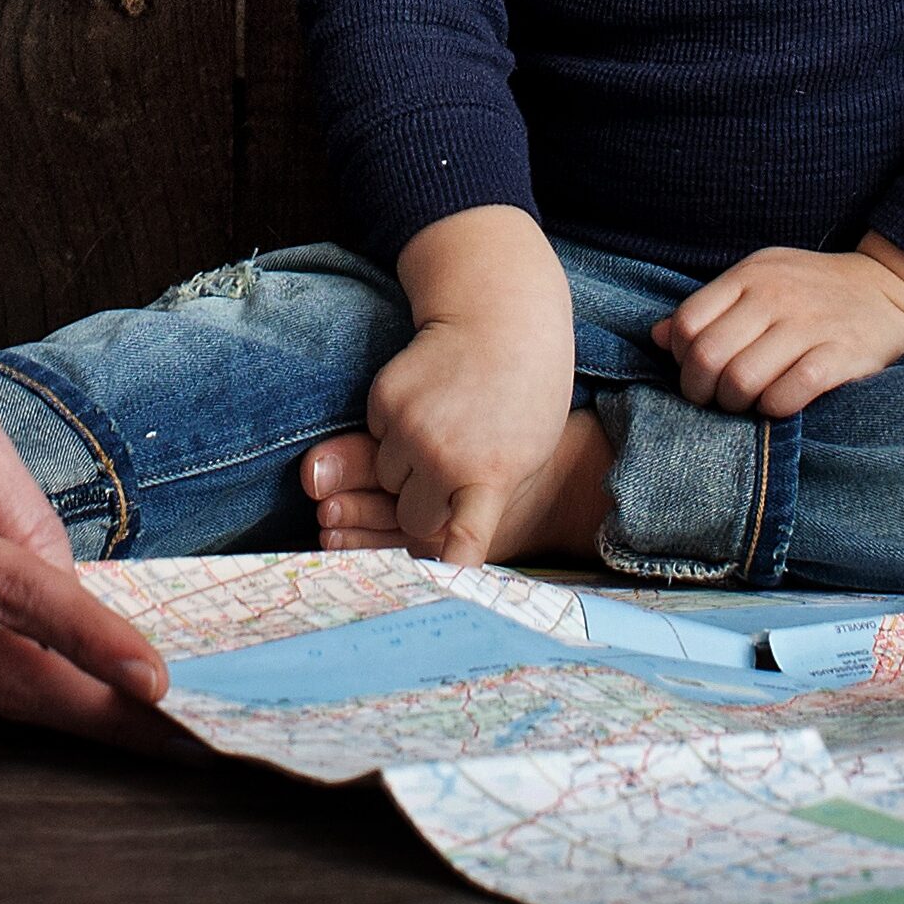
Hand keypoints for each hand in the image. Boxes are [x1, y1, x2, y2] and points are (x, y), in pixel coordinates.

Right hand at [0, 350, 172, 738]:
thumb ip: (18, 507)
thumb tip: (63, 583)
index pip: (21, 602)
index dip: (94, 644)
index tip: (153, 681)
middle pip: (10, 682)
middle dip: (100, 719)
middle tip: (179, 744)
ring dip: (65, 705)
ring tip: (141, 719)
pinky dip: (12, 679)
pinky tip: (64, 678)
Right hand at [360, 208, 580, 565]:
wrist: (501, 317)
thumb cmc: (525, 394)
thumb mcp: (526, 451)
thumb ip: (486, 496)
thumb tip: (445, 543)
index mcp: (491, 475)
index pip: (466, 538)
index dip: (450, 566)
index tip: (443, 585)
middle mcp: (445, 456)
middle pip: (413, 518)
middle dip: (425, 505)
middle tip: (453, 470)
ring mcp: (411, 427)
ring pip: (389, 480)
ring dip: (406, 468)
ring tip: (443, 428)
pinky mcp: (385, 401)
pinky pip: (377, 440)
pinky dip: (393, 433)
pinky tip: (425, 403)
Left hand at [656, 237, 903, 418]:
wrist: (894, 292)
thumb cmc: (815, 293)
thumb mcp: (762, 282)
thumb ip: (712, 308)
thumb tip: (656, 337)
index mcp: (751, 274)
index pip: (687, 323)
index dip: (681, 358)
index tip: (697, 372)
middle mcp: (776, 295)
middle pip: (708, 356)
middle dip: (702, 391)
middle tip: (716, 400)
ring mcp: (810, 324)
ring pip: (741, 379)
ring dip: (736, 404)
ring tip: (747, 404)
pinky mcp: (841, 355)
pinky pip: (787, 393)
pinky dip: (774, 408)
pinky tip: (780, 404)